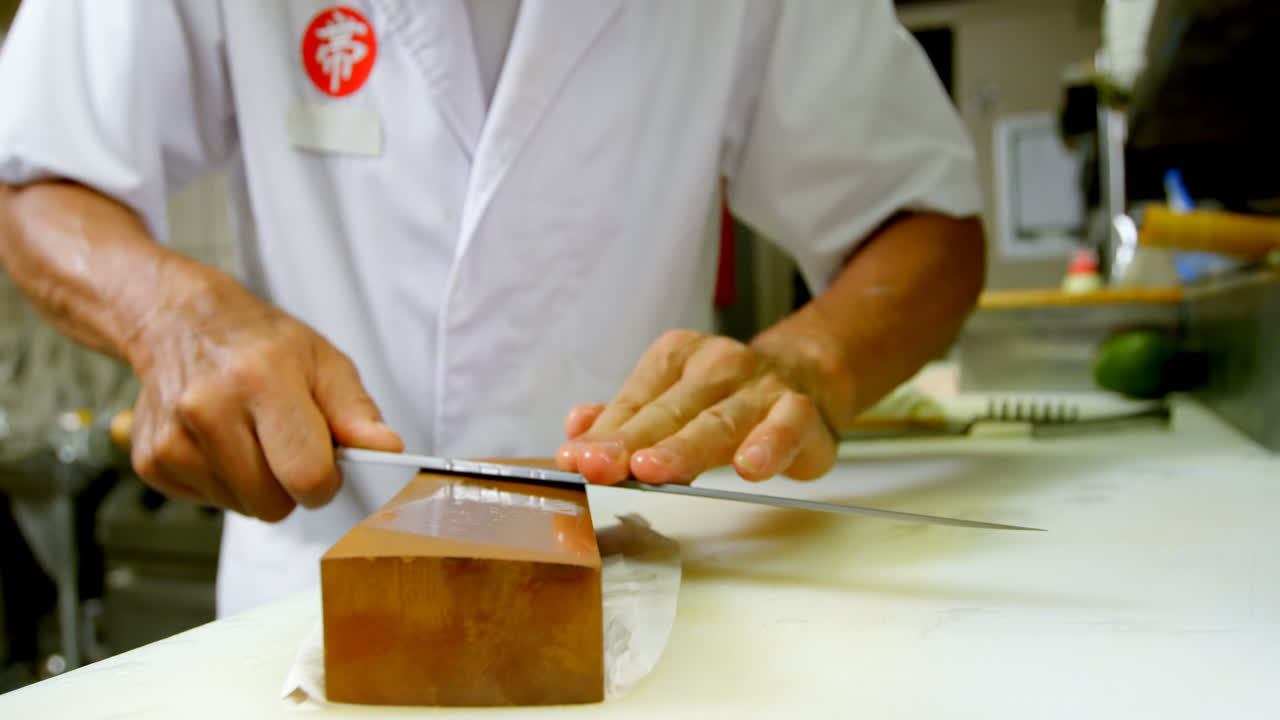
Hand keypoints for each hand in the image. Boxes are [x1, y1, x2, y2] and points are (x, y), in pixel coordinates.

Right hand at [124, 266, 401, 520]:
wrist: (181, 322)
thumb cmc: (259, 342)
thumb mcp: (323, 361)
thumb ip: (357, 412)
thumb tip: (387, 449)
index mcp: (261, 379)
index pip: (306, 475)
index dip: (326, 481)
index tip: (326, 464)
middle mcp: (209, 408)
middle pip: (272, 503)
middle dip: (291, 486)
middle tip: (287, 445)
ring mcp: (173, 437)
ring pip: (241, 508)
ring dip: (256, 484)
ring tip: (251, 437)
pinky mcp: (150, 460)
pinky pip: (208, 503)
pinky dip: (223, 482)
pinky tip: (221, 443)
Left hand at [555, 329, 838, 484]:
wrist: (802, 378)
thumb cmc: (725, 398)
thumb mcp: (671, 399)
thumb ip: (624, 418)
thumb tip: (576, 429)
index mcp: (677, 358)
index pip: (633, 401)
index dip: (602, 433)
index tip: (573, 458)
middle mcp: (717, 365)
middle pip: (667, 412)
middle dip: (630, 442)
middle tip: (598, 467)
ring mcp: (760, 386)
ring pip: (718, 422)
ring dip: (683, 448)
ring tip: (652, 470)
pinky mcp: (800, 411)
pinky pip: (785, 427)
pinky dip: (768, 446)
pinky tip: (748, 467)